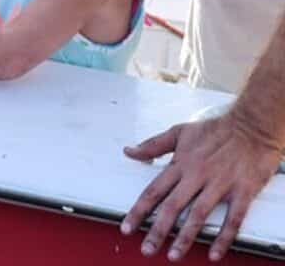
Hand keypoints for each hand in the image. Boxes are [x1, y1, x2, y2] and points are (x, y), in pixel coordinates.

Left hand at [122, 111, 282, 260]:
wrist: (252, 126)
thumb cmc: (217, 129)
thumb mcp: (179, 132)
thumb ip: (153, 145)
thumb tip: (129, 151)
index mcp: (181, 164)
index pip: (154, 191)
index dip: (139, 211)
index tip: (127, 226)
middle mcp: (197, 176)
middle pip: (172, 207)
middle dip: (157, 230)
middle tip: (146, 249)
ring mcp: (220, 184)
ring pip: (198, 215)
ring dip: (185, 237)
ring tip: (173, 255)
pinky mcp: (242, 191)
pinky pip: (232, 218)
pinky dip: (223, 237)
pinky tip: (214, 252)